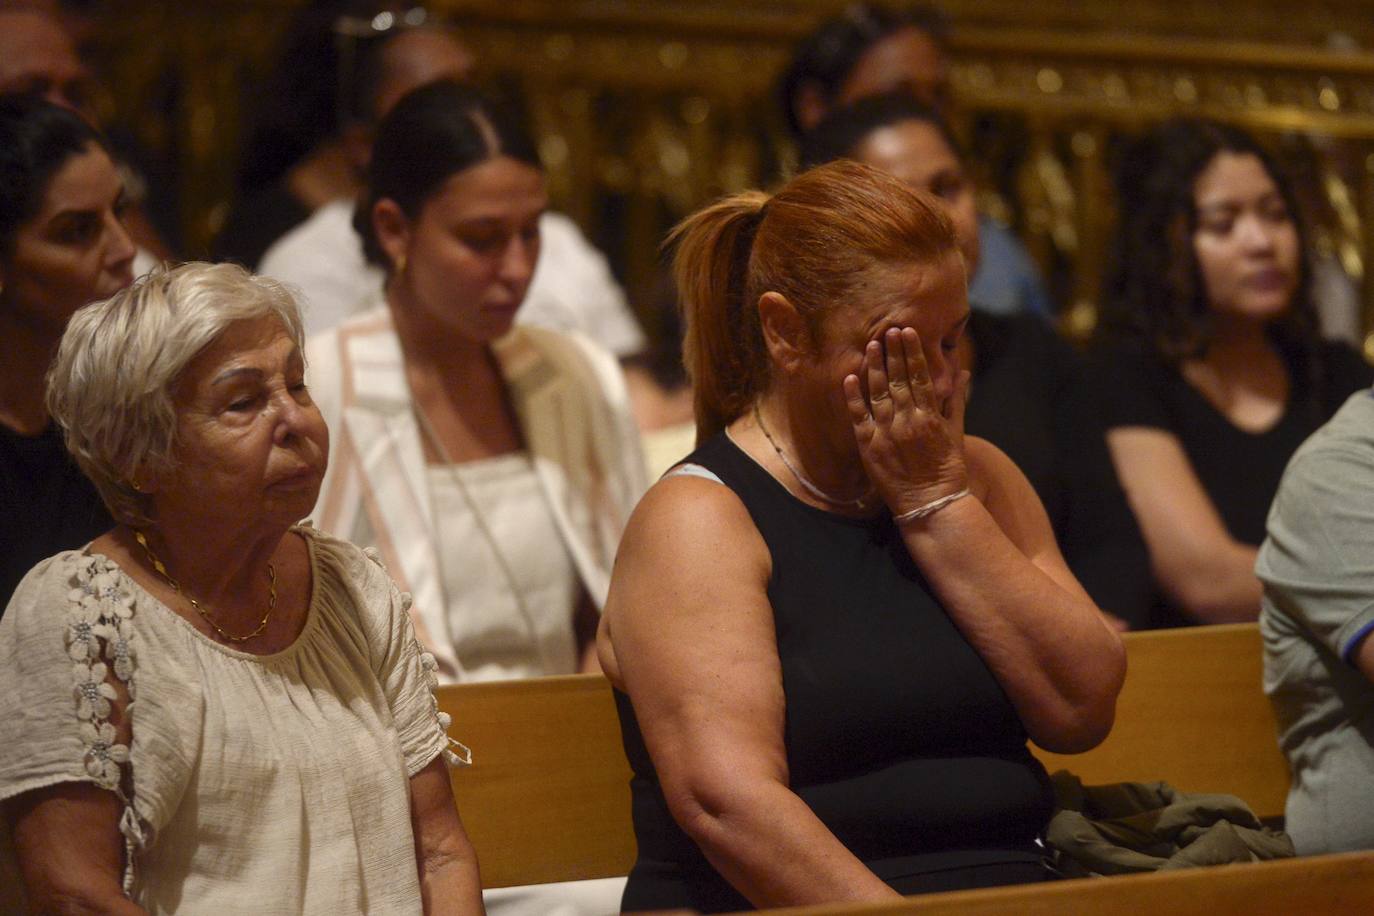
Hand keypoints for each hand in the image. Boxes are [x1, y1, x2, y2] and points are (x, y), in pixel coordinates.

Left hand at [843, 326, 969, 515]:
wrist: (931, 506)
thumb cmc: (947, 472)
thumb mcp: (956, 435)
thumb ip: (956, 402)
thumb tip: (962, 373)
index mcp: (930, 416)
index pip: (919, 376)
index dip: (912, 353)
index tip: (907, 332)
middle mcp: (908, 421)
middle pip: (898, 379)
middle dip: (893, 353)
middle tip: (888, 329)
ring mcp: (887, 433)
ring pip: (879, 393)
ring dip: (875, 367)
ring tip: (871, 345)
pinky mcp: (870, 447)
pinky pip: (859, 417)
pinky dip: (854, 397)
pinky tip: (850, 377)